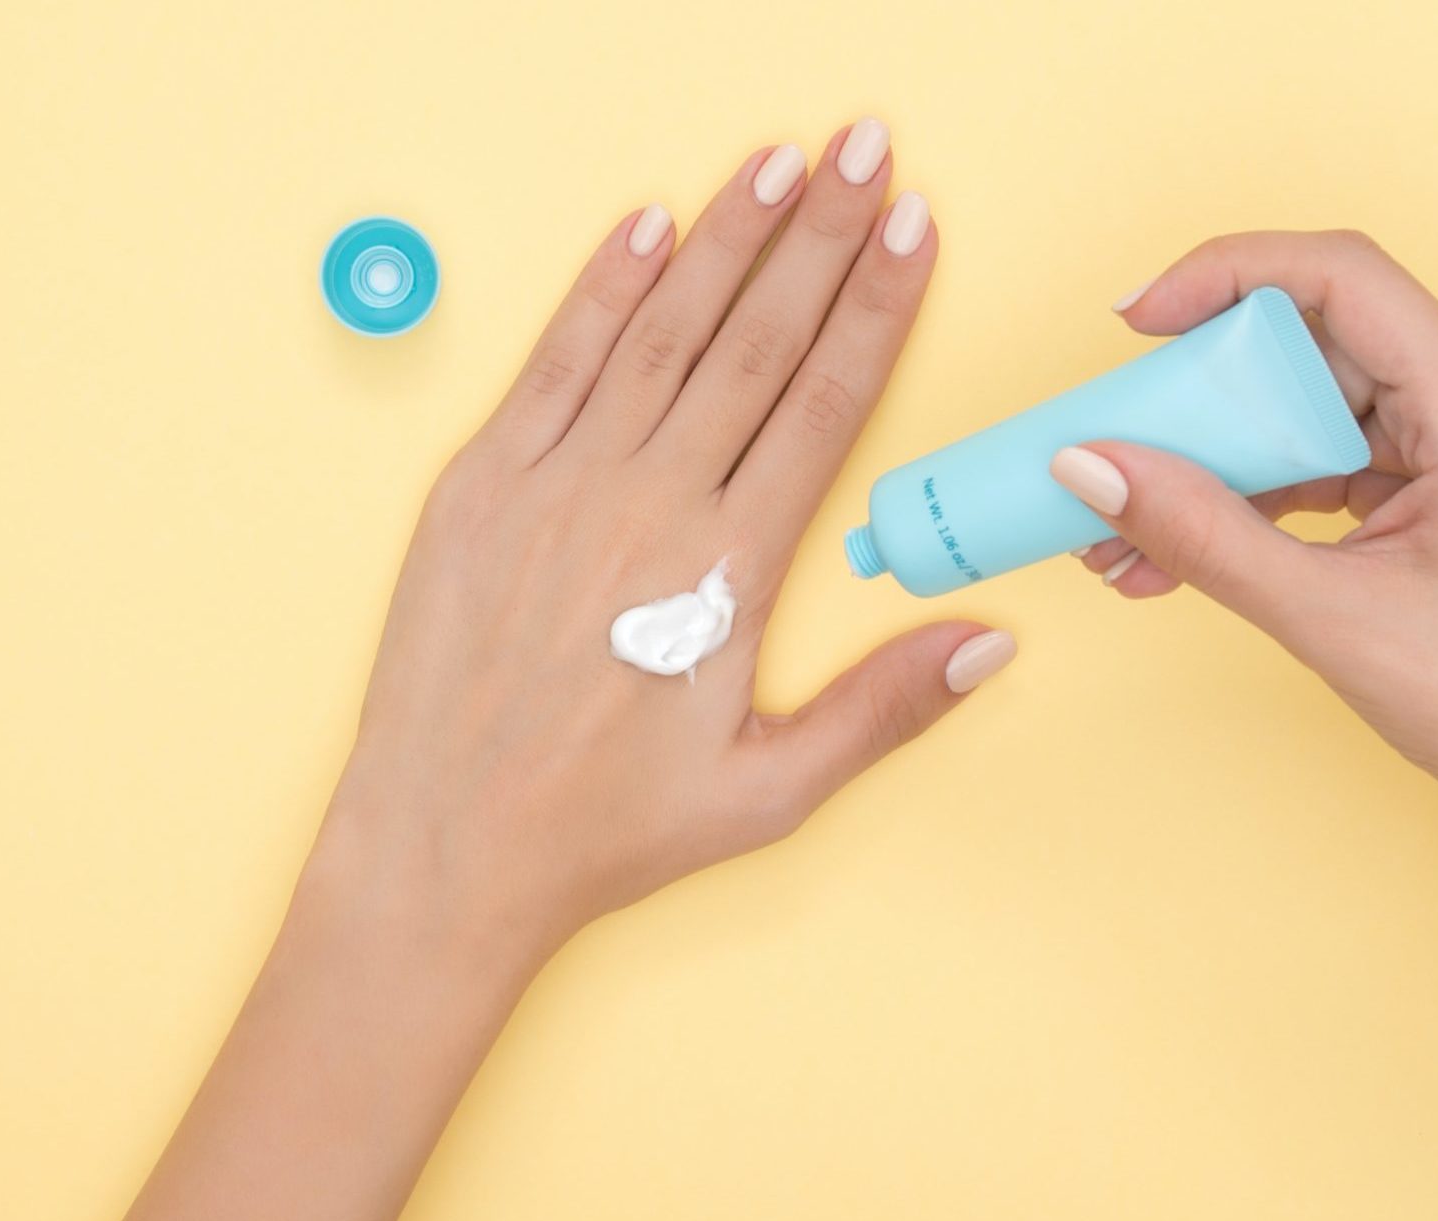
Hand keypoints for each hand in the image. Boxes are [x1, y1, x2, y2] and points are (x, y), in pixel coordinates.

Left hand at [308, 127, 1012, 979]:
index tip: (916, 230)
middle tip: (868, 153)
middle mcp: (645, 506)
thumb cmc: (607, 832)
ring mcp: (555, 486)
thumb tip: (994, 640)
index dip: (877, 307)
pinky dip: (601, 290)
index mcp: (726, 571)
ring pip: (660, 331)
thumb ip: (885, 707)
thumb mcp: (771, 793)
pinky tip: (647, 225)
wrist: (443, 850)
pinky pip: (553, 364)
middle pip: (755, 341)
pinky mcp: (478, 487)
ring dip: (725, 238)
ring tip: (782, 161)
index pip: (824, 403)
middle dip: (821, 238)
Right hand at [1062, 231, 1437, 858]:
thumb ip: (1200, 534)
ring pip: (1324, 403)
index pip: (1342, 275)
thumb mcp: (1330, 619)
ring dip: (1228, 464)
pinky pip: (1349, 447)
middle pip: (1320, 345)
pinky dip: (1275, 493)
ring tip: (1131, 537)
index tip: (1137, 319)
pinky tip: (1193, 547)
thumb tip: (1091, 466)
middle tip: (1116, 456)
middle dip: (1206, 406)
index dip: (1225, 274)